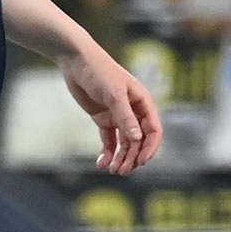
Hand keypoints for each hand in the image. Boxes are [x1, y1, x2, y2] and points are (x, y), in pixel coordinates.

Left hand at [60, 41, 162, 174]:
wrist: (77, 61)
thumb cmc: (100, 71)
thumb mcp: (114, 94)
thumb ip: (125, 117)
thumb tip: (137, 139)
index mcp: (142, 102)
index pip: (153, 129)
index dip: (150, 147)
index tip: (141, 161)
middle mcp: (133, 111)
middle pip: (139, 140)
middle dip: (133, 156)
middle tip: (122, 170)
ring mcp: (118, 116)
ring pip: (125, 143)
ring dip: (121, 157)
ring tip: (113, 170)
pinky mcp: (103, 118)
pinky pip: (109, 140)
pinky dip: (107, 152)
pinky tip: (101, 163)